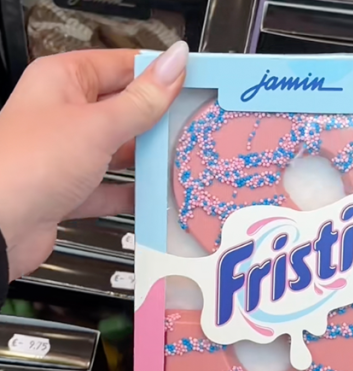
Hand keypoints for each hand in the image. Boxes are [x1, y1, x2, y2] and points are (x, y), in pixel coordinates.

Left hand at [0, 42, 188, 279]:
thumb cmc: (26, 165)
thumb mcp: (97, 126)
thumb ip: (143, 100)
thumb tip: (174, 64)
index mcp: (62, 80)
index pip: (122, 66)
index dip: (160, 74)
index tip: (197, 84)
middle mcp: (62, 113)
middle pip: (124, 108)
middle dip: (160, 120)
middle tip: (197, 125)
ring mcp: (65, 153)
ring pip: (120, 149)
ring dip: (149, 158)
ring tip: (184, 159)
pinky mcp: (69, 189)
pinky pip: (111, 187)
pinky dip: (133, 193)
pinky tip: (157, 195)